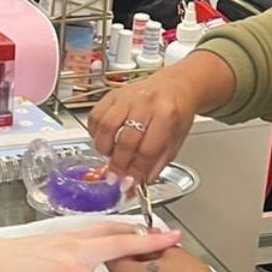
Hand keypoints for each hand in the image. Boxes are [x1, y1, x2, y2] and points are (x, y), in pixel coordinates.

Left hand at [0, 222, 183, 271]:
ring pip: (111, 230)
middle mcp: (73, 248)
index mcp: (68, 270)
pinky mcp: (65, 232)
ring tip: (161, 234)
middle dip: (149, 243)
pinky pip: (100, 227)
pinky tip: (130, 230)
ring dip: (137, 231)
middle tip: (175, 240)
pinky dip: (120, 227)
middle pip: (119, 245)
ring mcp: (70, 236)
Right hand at [88, 68, 198, 184]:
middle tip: (116, 177)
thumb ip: (156, 164)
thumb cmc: (176, 112)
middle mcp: (145, 103)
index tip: (129, 184)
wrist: (174, 87)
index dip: (136, 171)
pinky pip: (95, 117)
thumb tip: (137, 183)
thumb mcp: (176, 140)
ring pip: (106, 127)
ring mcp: (126, 97)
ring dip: (104, 149)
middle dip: (119, 164)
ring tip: (110, 156)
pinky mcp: (112, 95)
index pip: (147, 150)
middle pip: (125, 140)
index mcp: (167, 114)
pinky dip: (95, 133)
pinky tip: (104, 140)